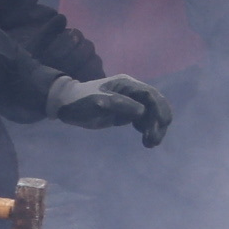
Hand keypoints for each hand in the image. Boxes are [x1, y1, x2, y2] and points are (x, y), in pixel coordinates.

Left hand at [43, 73, 170, 146]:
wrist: (67, 105)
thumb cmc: (80, 102)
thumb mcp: (97, 102)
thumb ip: (119, 104)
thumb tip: (141, 111)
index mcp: (126, 85)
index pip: (149, 94)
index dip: (159, 108)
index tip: (161, 124)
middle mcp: (132, 92)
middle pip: (155, 104)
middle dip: (159, 121)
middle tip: (154, 140)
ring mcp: (131, 102)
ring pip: (152, 113)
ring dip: (155, 127)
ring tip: (150, 144)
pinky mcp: (127, 113)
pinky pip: (144, 120)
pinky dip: (148, 129)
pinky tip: (145, 139)